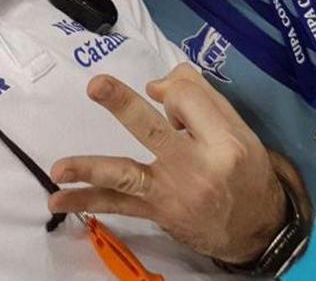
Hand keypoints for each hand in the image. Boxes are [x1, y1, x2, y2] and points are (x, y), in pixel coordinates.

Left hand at [49, 64, 286, 263]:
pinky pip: (118, 206)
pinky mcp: (155, 212)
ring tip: (59, 167)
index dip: (174, 91)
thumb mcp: (238, 127)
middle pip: (155, 130)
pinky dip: (86, 202)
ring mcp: (171, 194)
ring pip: (128, 176)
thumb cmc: (246, 170)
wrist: (257, 230)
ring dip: (90, 169)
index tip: (175, 101)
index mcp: (224, 142)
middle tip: (96, 86)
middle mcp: (196, 169)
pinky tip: (57, 201)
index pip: (186, 98)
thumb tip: (154, 85)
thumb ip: (200, 96)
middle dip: (124, 106)